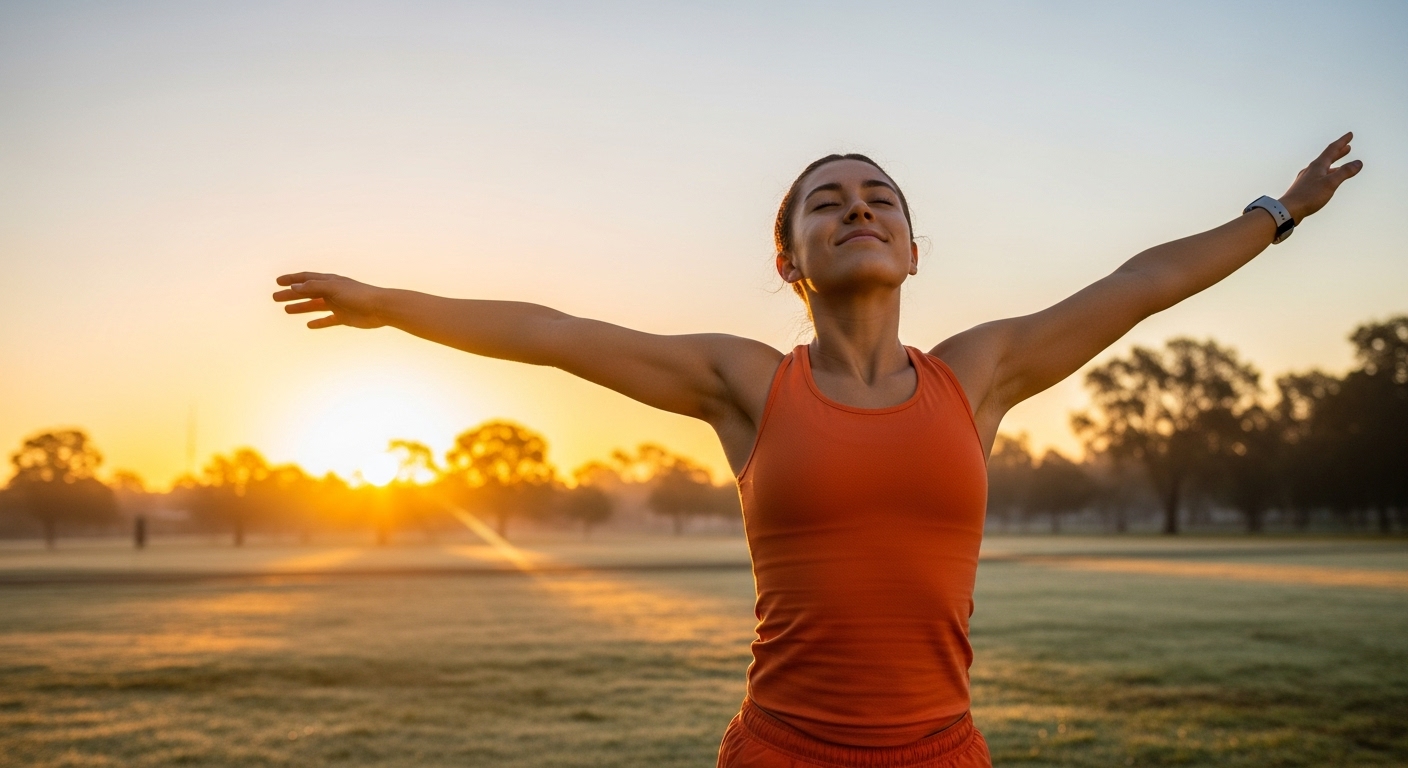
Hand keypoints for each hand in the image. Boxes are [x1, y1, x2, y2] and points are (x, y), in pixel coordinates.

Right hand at [272, 272, 386, 328]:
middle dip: (291, 294)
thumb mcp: (333, 288)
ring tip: (286, 310)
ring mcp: (338, 304)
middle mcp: (332, 291)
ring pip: (315, 306)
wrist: (381, 308)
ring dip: (301, 307)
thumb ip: (313, 287)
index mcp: (329, 281)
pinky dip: (318, 322)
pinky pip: (328, 320)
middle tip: (275, 297)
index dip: (292, 279)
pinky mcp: (344, 317)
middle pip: (307, 292)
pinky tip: (309, 325)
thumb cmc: (359, 295)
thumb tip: (294, 286)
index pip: (306, 278)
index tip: (277, 282)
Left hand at [1279, 132, 1362, 221]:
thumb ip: (1345, 172)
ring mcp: (1306, 179)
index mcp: (1318, 166)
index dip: (1342, 141)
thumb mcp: (1330, 183)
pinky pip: (1318, 177)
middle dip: (1338, 151)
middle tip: (1347, 146)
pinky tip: (1326, 180)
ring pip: (1323, 167)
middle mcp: (1311, 170)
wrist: (1288, 209)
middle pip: (1327, 157)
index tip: (1350, 135)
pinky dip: (1327, 174)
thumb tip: (1358, 162)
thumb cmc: (1308, 196)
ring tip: (1341, 162)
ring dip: (1333, 163)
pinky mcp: (1304, 188)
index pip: (1332, 149)